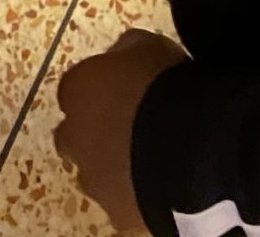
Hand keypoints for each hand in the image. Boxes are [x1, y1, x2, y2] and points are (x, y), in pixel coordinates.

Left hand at [53, 30, 184, 231]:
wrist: (185, 147)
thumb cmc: (164, 85)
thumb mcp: (147, 45)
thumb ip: (124, 51)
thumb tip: (121, 56)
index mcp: (77, 89)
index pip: (76, 89)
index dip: (100, 89)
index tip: (125, 90)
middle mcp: (74, 136)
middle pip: (75, 135)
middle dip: (95, 131)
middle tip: (131, 127)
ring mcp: (93, 179)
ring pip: (96, 173)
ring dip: (113, 165)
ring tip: (150, 158)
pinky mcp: (116, 213)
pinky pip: (122, 203)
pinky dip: (135, 194)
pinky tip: (160, 184)